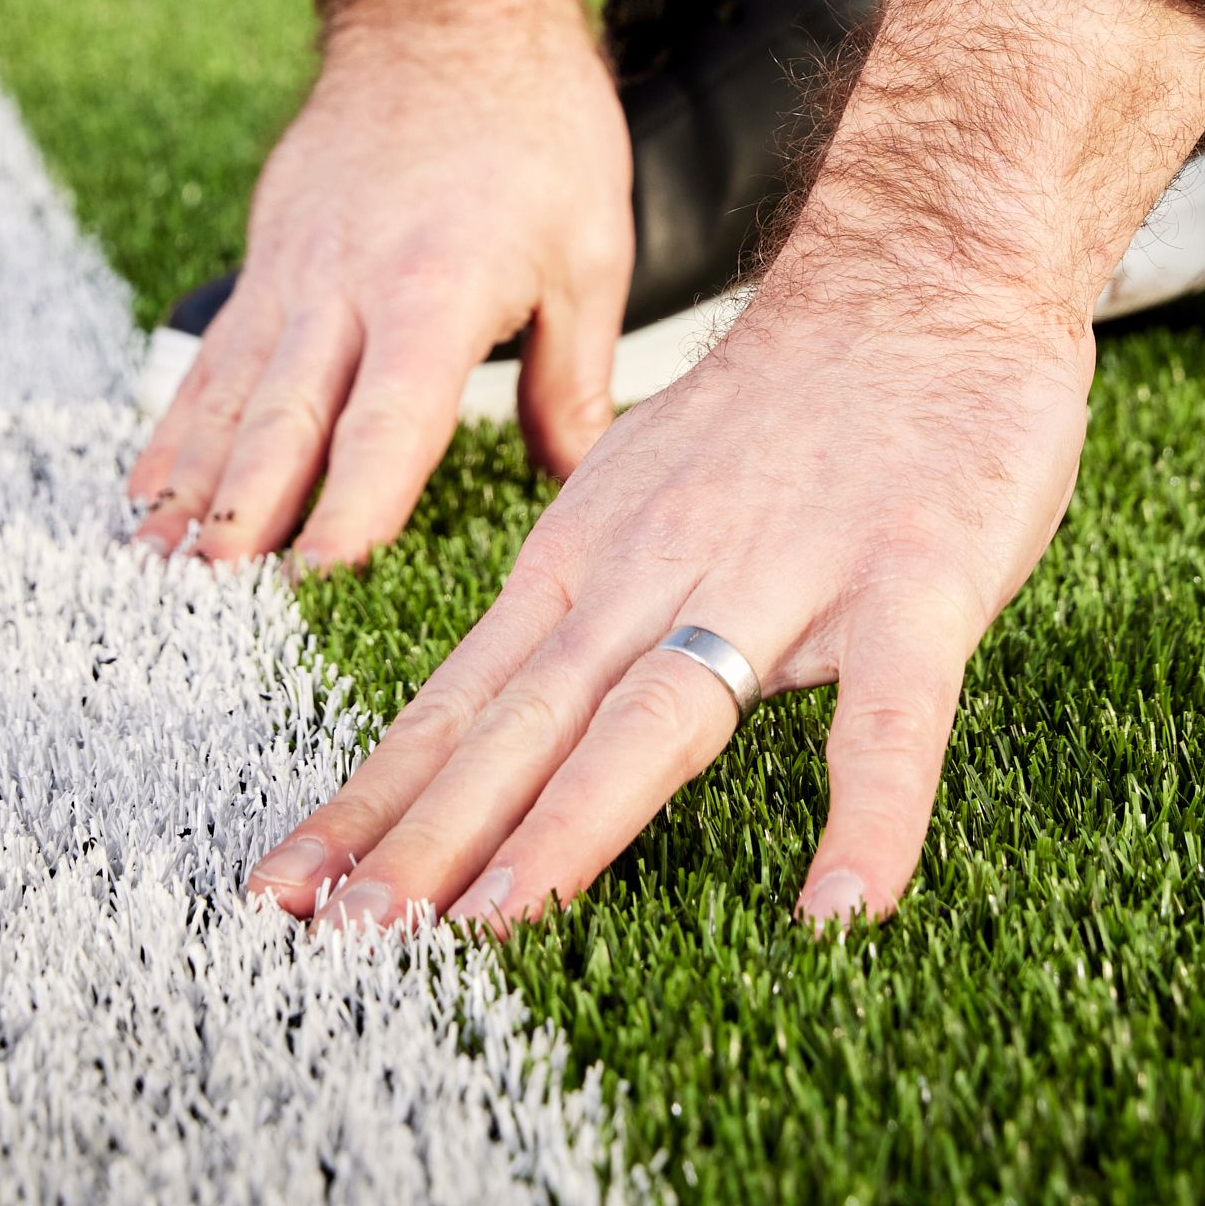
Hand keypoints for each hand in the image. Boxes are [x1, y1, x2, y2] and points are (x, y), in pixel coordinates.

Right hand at [129, 0, 632, 566]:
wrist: (449, 0)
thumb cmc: (535, 120)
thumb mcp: (590, 247)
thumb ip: (575, 378)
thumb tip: (581, 485)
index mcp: (439, 285)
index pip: (391, 413)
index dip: (357, 496)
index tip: (322, 571)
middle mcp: (350, 283)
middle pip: (287, 413)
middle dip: (248, 509)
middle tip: (211, 590)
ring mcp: (296, 268)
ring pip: (233, 392)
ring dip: (193, 483)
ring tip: (155, 562)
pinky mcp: (269, 256)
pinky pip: (215, 356)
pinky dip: (176, 426)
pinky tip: (143, 489)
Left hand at [243, 0, 1204, 926]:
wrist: (921, 270)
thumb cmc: (781, 413)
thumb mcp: (636, 501)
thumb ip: (570, 612)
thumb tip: (479, 718)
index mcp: (586, 562)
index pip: (457, 702)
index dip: (374, 804)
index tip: (284, 896)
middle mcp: (659, 573)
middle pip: (526, 722)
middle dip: (429, 834)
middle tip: (345, 935)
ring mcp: (787, 577)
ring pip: (664, 714)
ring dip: (576, 822)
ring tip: (498, 922)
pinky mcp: (916, 585)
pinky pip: (892, 717)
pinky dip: (867, 812)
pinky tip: (840, 909)